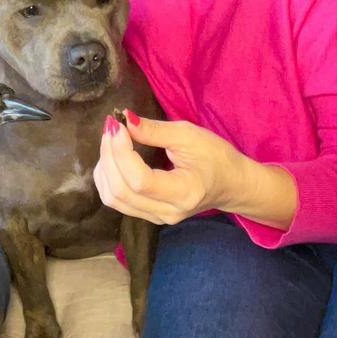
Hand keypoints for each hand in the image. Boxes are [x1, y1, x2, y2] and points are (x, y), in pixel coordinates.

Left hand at [94, 114, 247, 226]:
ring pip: (113, 198)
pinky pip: (116, 200)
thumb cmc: (216, 156)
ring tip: (111, 139)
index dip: (121, 152)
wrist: (231, 184)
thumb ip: (154, 130)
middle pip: (121, 191)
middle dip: (109, 155)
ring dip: (105, 166)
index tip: (118, 124)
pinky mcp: (148, 215)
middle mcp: (166, 212)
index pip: (139, 180)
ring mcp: (156, 217)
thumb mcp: (188, 135)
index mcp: (183, 193)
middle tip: (112, 126)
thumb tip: (124, 120)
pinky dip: (107, 176)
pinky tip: (113, 156)